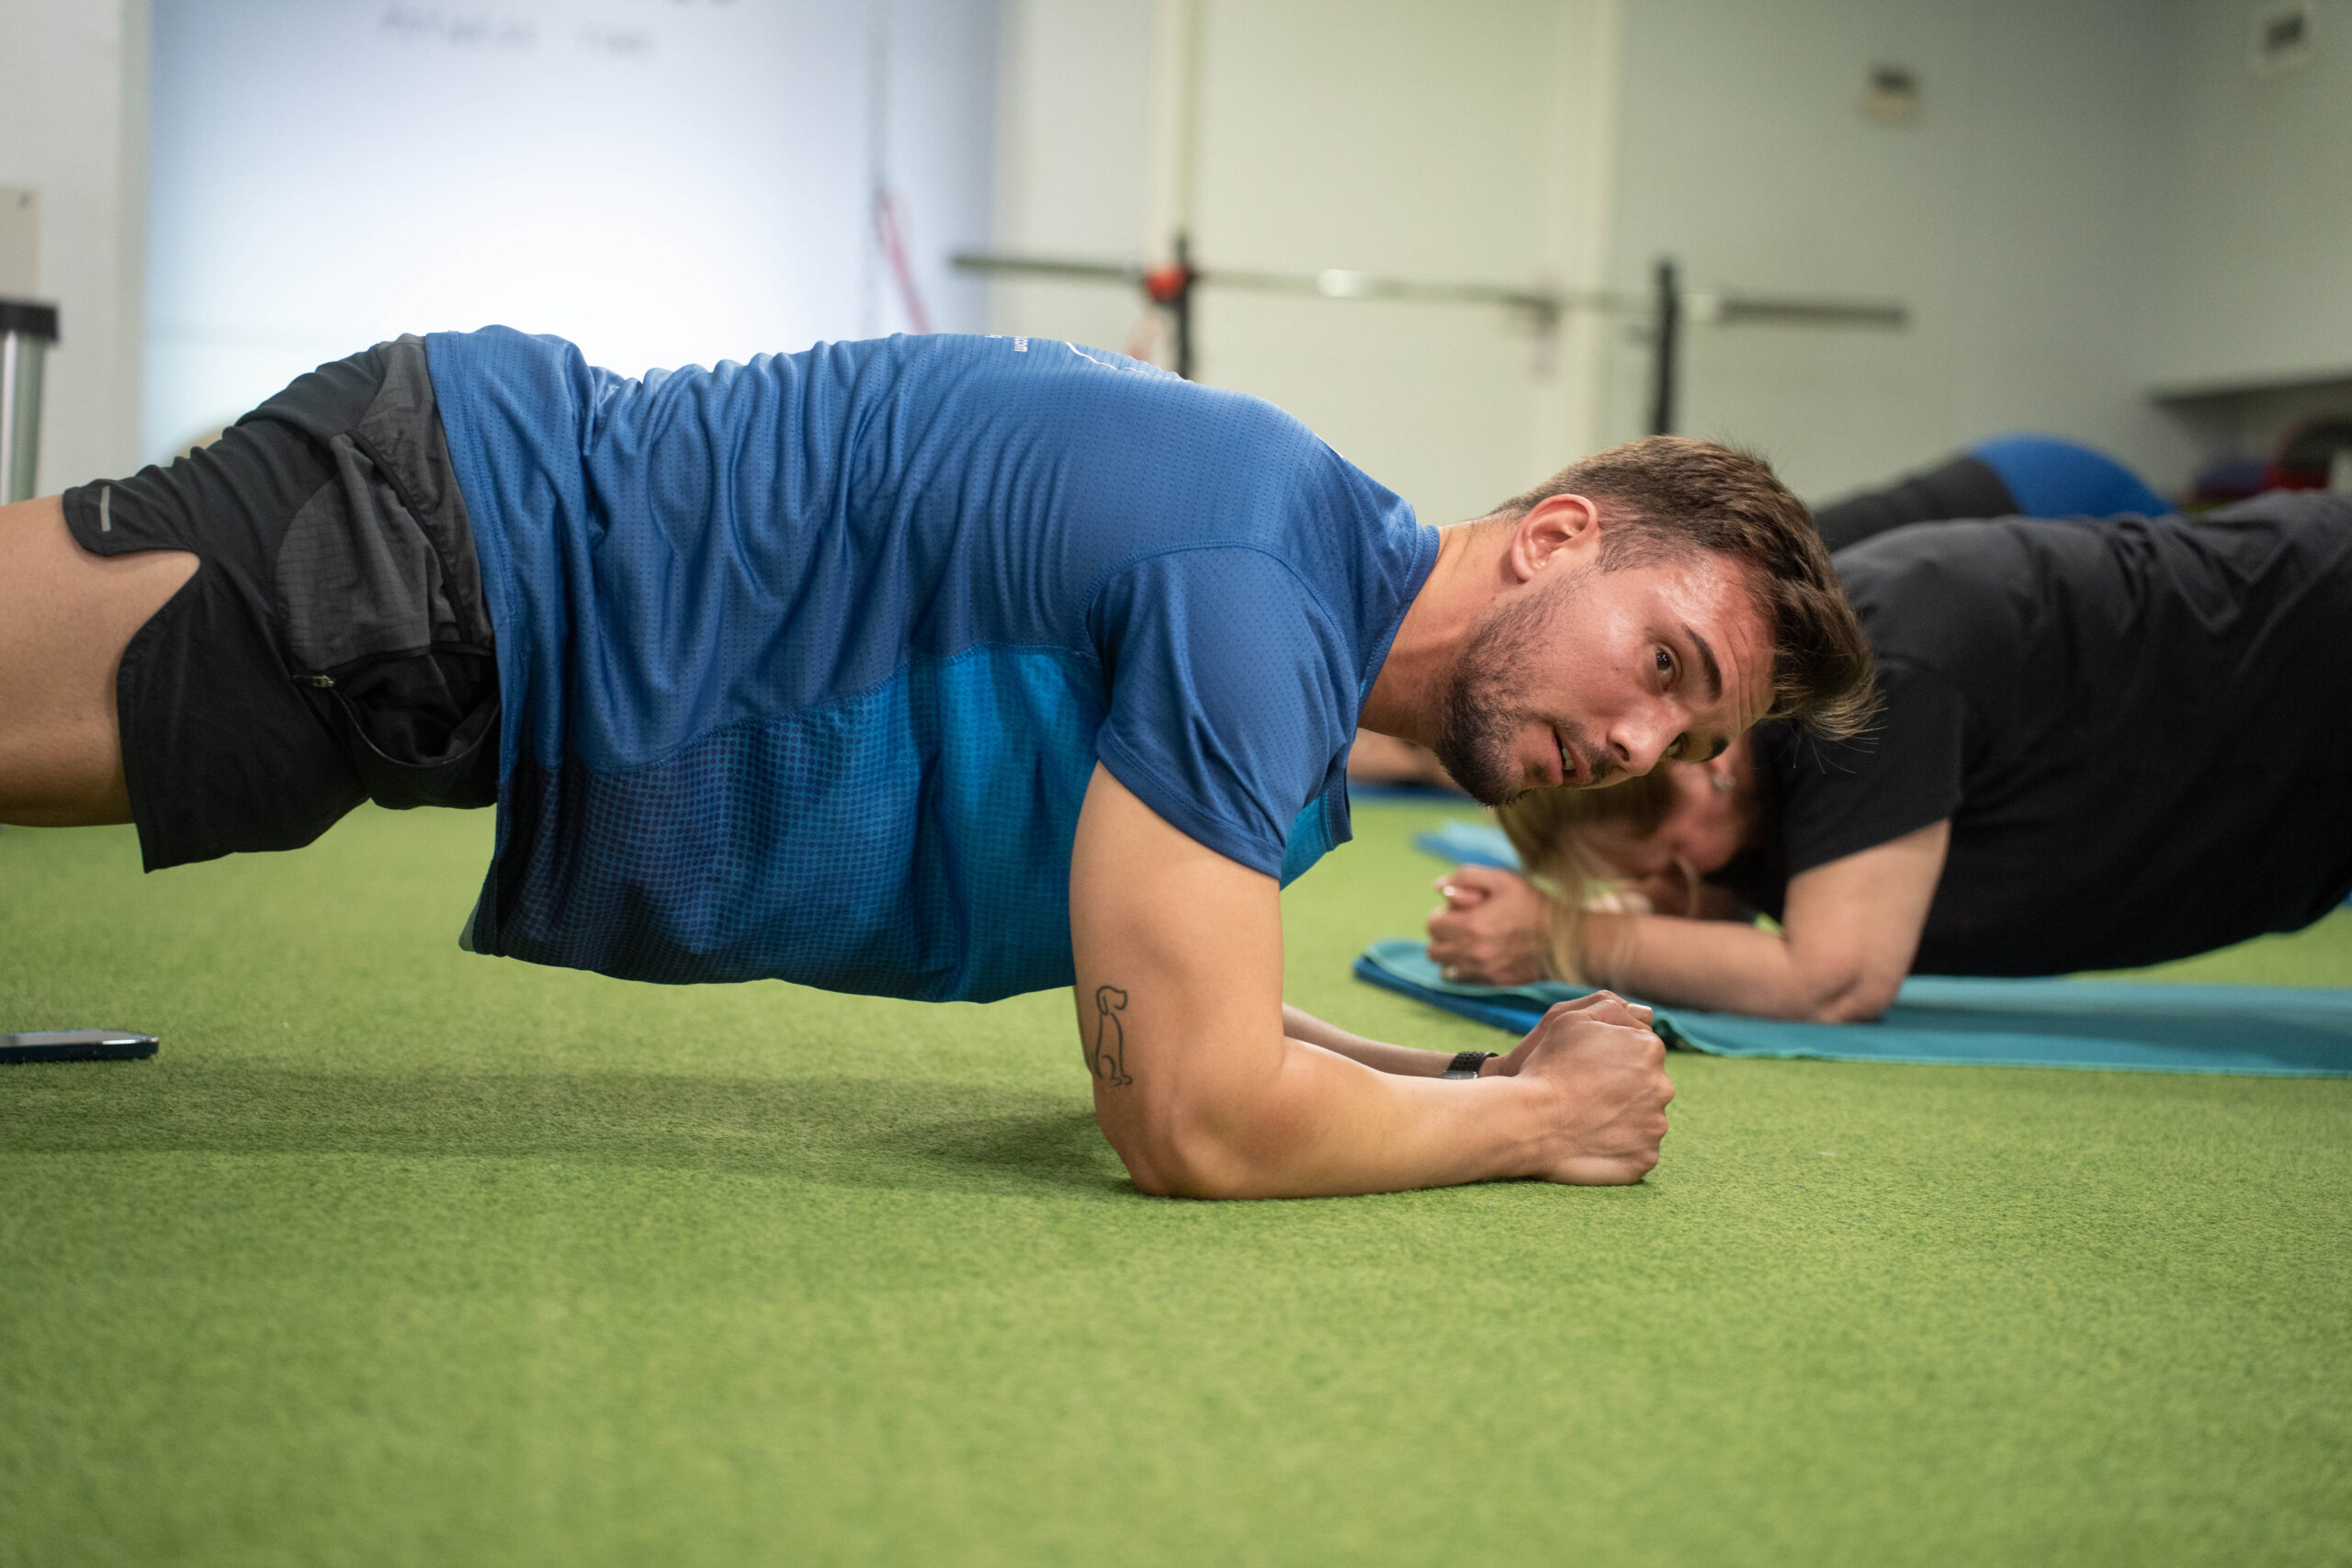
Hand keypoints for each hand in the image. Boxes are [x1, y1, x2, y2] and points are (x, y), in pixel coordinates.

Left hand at [1426, 864, 1551, 984]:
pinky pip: (1462, 981)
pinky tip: (1478, 957)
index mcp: (1472, 926)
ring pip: (1445, 970)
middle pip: (1433, 951)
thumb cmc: (1533, 904)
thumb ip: (1466, 877)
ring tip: (1467, 943)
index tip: (1454, 912)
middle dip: (1442, 936)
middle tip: (1460, 927)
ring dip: (1450, 956)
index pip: (1432, 926)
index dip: (1440, 916)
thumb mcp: (1502, 879)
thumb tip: (1437, 887)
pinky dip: (1463, 970)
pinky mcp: (1493, 983)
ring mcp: (1483, 972)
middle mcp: (1473, 953)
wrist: (1565, 939)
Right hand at [1498, 992, 1673, 1183]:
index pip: (1641, 1050)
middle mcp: (1662, 1087)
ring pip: (1643, 1118)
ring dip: (1622, 1117)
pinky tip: (1592, 1141)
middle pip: (1646, 1084)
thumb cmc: (1548, 1066)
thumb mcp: (1572, 1018)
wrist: (1532, 1121)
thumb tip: (1645, 1014)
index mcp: (1650, 1049)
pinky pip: (1637, 1150)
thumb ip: (1611, 1008)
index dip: (1612, 1057)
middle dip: (1623, 1087)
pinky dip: (1619, 1147)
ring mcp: (1656, 1126)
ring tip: (1585, 1119)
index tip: (1587, 1068)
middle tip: (1586, 1094)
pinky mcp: (1646, 1158)